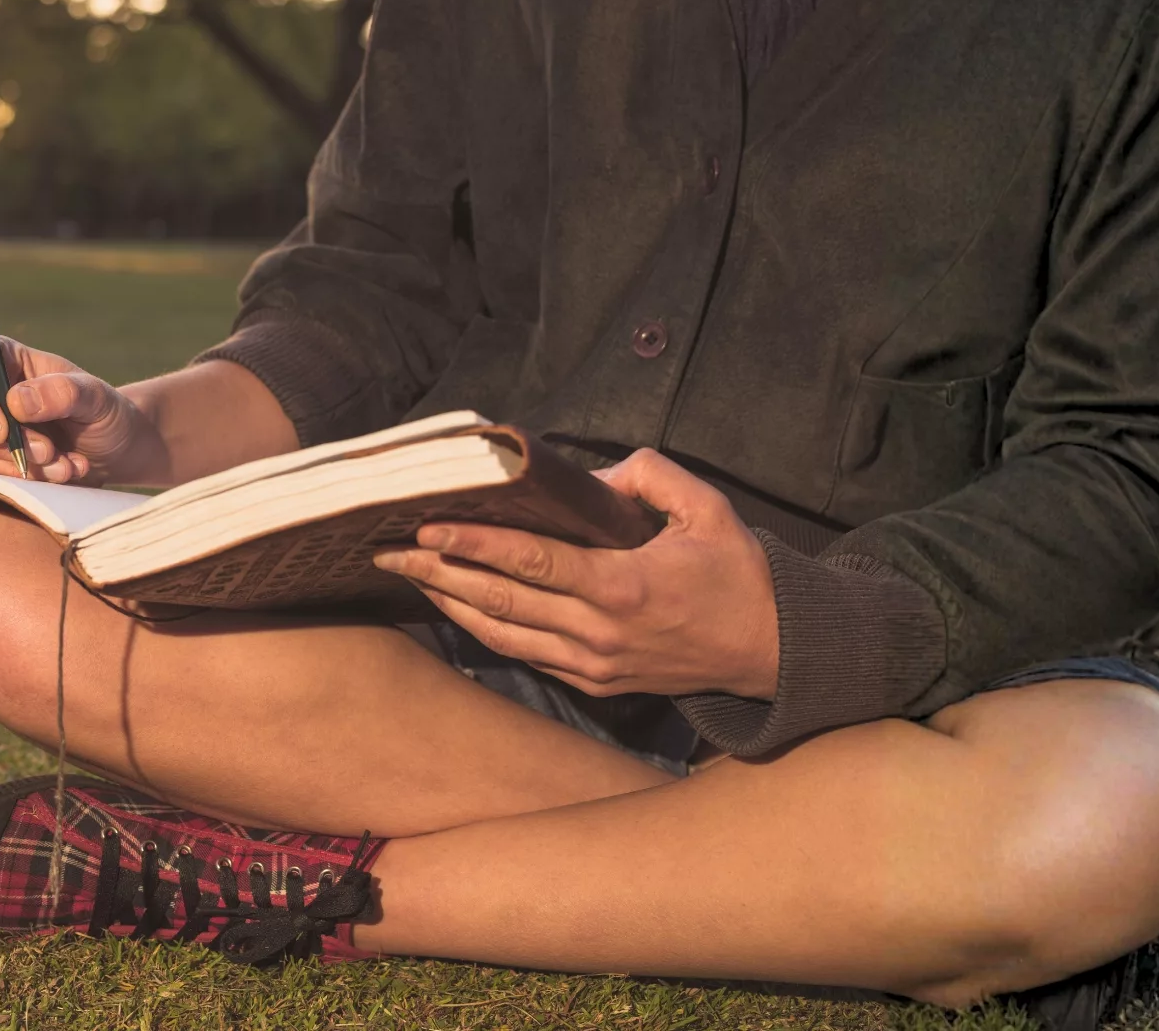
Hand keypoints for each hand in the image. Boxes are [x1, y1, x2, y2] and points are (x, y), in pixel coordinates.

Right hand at [0, 335, 168, 484]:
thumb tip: (16, 401)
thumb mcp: (96, 397)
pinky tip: (60, 473)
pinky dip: (21, 481)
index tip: (2, 430)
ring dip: (14, 465)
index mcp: (4, 357)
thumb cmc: (104, 412)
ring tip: (64, 465)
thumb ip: (62, 392)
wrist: (115, 450)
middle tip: (47, 452)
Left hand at [372, 449, 779, 698]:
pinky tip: (456, 605)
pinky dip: (484, 629)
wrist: (772, 653)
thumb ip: (649, 476)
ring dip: (449, 604)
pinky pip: (525, 655)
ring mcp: (593, 665)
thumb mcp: (707, 509)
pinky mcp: (594, 684)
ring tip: (408, 575)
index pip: (530, 562)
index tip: (426, 527)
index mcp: (622, 587)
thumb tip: (591, 474)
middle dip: (436, 575)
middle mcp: (598, 633)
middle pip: (499, 601)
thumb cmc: (738, 575)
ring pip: (501, 635)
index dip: (472, 545)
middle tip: (387, 550)